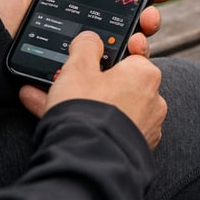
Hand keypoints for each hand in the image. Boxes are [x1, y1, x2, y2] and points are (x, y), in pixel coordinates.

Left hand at [0, 0, 178, 50]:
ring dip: (145, 31)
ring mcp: (84, 52)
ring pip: (126, 43)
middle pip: (128, 18)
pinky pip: (111, 66)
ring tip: (146, 24)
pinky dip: (129, 58)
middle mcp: (82, 29)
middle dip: (150, 8)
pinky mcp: (80, 72)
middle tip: (158, 1)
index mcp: (71, 4)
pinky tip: (135, 47)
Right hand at [18, 32, 166, 148]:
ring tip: (45, 100)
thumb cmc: (87, 109)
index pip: (129, 56)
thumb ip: (85, 46)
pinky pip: (110, 128)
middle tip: (63, 82)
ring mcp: (147, 127)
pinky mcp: (136, 147)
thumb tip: (90, 39)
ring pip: (110, 107)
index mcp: (146, 74)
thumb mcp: (78, 67)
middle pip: (118, 84)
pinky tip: (59, 122)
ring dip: (83, 104)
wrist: (89, 160)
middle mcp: (154, 100)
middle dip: (88, 82)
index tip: (89, 59)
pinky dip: (90, 125)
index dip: (105, 55)